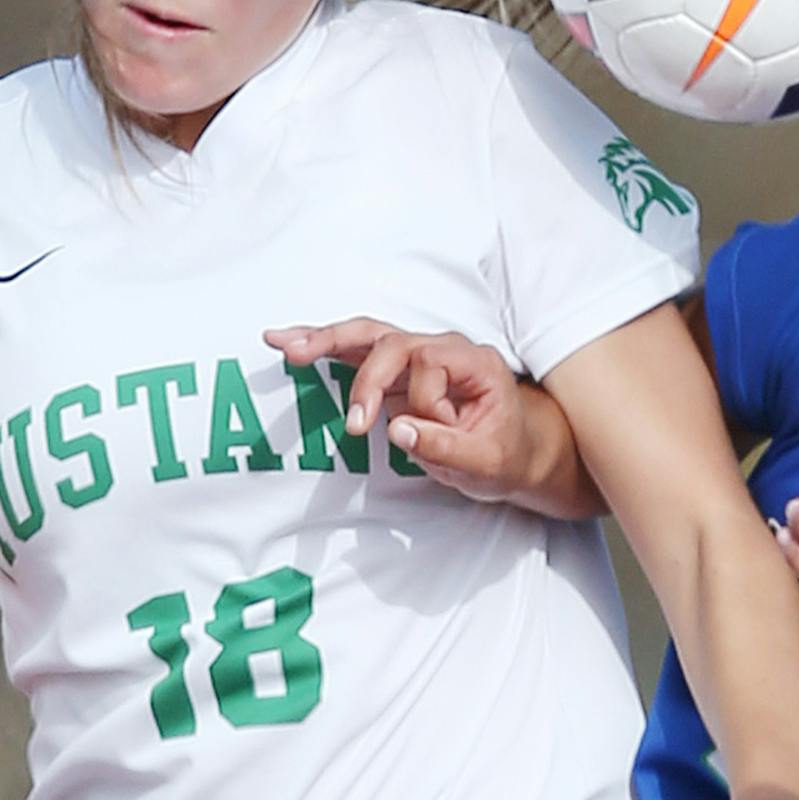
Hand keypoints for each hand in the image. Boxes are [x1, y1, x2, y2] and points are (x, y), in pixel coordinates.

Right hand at [264, 318, 538, 502]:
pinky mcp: (395, 368)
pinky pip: (355, 351)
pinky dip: (322, 346)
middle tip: (356, 423)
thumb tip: (397, 430)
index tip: (431, 436)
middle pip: (395, 343)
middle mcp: (445, 348)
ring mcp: (417, 354)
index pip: (432, 366)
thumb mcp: (486, 463)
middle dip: (368, 380)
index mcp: (475, 361)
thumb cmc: (503, 455)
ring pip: (367, 337)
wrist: (513, 452)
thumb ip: (446, 447)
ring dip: (326, 340)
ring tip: (285, 345)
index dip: (425, 404)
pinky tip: (285, 343)